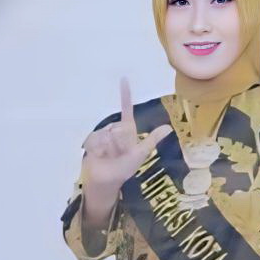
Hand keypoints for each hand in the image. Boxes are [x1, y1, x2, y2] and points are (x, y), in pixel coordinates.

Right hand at [79, 75, 167, 218]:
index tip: (124, 78)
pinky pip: (97, 141)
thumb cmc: (124, 168)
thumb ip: (152, 140)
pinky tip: (100, 156)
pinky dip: (100, 150)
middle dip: (121, 144)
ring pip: (109, 135)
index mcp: (127, 128)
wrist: (107, 181)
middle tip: (119, 154)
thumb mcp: (140, 153)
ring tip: (109, 156)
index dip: (125, 94)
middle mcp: (114, 128)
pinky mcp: (91, 141)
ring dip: (111, 149)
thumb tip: (168, 128)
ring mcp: (102, 134)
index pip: (126, 108)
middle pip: (119, 128)